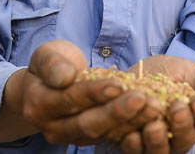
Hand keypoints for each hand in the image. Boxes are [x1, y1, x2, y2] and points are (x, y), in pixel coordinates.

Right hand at [17, 40, 162, 145]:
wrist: (44, 86)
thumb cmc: (50, 64)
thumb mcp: (46, 55)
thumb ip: (52, 64)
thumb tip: (64, 76)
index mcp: (39, 105)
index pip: (70, 99)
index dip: (94, 93)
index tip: (119, 84)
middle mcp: (53, 128)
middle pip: (88, 123)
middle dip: (118, 112)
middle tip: (144, 100)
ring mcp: (71, 137)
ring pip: (104, 133)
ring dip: (131, 121)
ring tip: (154, 107)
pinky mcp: (89, 139)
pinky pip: (112, 136)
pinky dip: (133, 125)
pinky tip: (152, 115)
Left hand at [115, 55, 194, 153]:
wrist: (139, 71)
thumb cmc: (170, 73)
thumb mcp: (190, 72)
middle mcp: (178, 137)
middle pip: (185, 140)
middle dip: (182, 125)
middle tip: (177, 109)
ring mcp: (155, 143)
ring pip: (160, 151)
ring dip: (158, 140)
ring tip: (155, 126)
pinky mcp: (133, 145)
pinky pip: (135, 151)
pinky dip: (134, 145)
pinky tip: (132, 134)